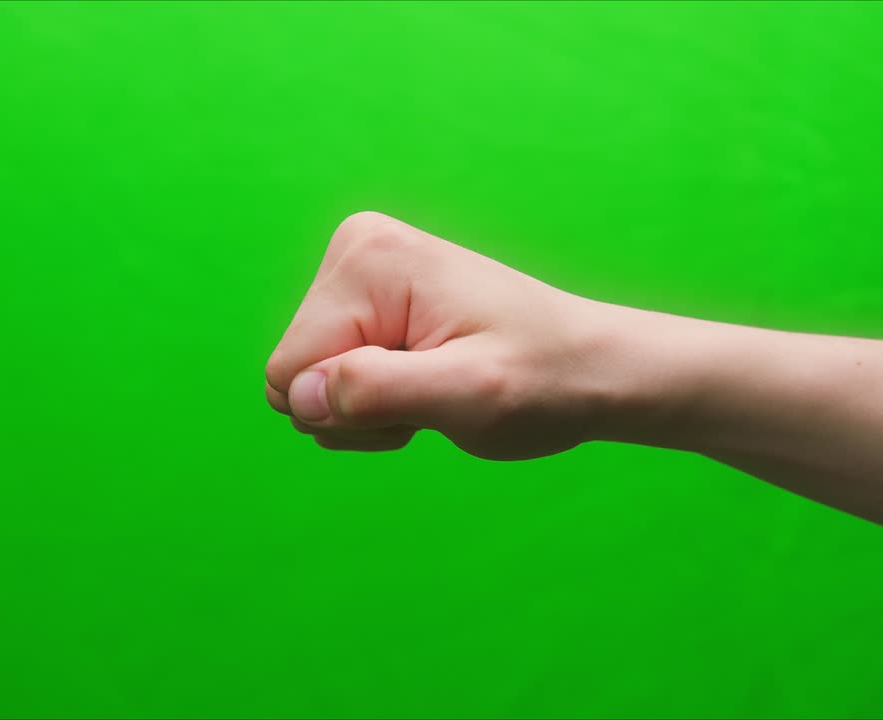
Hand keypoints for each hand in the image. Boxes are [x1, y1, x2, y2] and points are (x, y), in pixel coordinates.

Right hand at [264, 211, 632, 459]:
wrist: (592, 369)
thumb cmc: (544, 379)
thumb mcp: (468, 394)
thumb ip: (377, 391)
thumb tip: (299, 395)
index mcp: (369, 258)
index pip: (290, 370)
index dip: (348, 409)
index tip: (422, 398)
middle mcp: (356, 252)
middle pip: (294, 375)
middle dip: (358, 409)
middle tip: (434, 399)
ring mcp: (361, 277)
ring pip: (310, 384)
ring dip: (369, 410)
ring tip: (437, 392)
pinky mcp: (370, 304)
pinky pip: (331, 377)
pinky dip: (377, 402)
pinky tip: (429, 386)